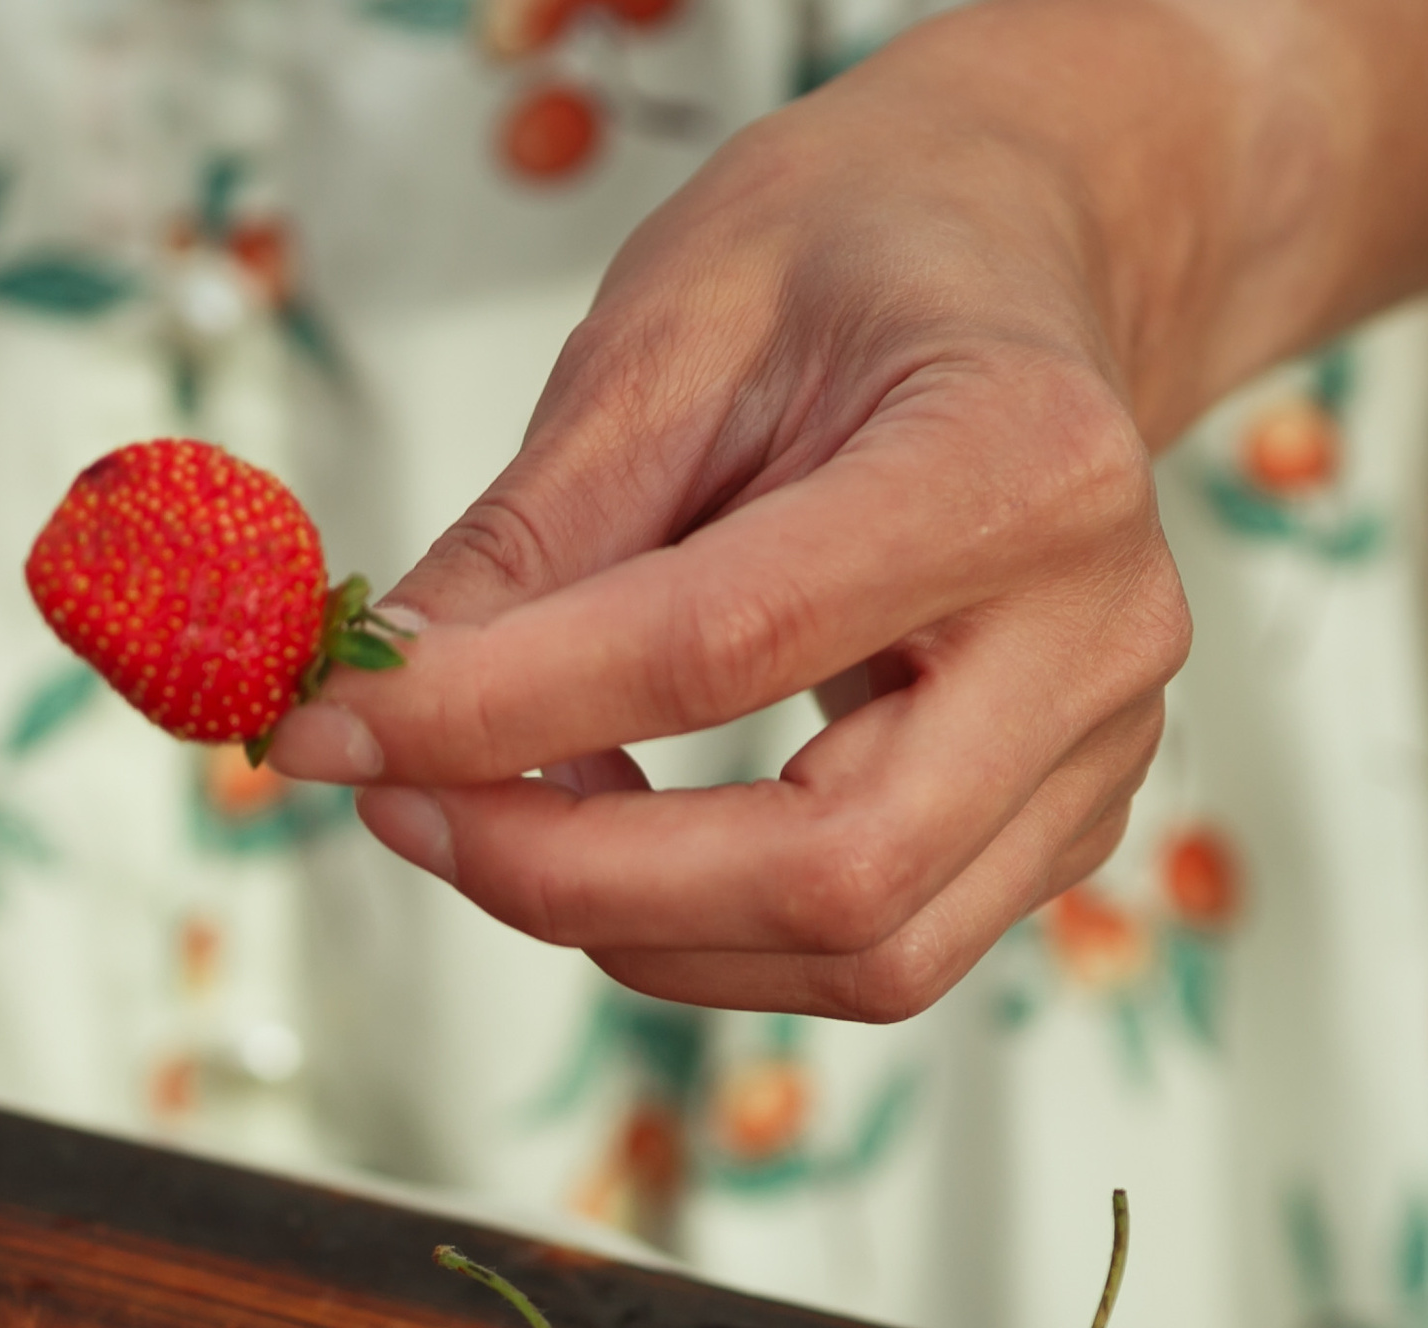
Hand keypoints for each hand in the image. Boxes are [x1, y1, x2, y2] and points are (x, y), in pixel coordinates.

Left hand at [266, 2, 1348, 1019]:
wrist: (1010, 270)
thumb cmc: (849, 270)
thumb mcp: (667, 337)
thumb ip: (527, 541)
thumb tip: (369, 701)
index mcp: (1018, 462)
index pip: (724, 646)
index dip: (499, 714)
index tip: (331, 727)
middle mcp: (1096, 635)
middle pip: (829, 869)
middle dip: (565, 873)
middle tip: (394, 802)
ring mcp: (1093, 756)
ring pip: (855, 954)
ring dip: (621, 921)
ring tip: (486, 804)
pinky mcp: (1050, 834)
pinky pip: (866, 957)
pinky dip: (693, 929)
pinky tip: (602, 829)